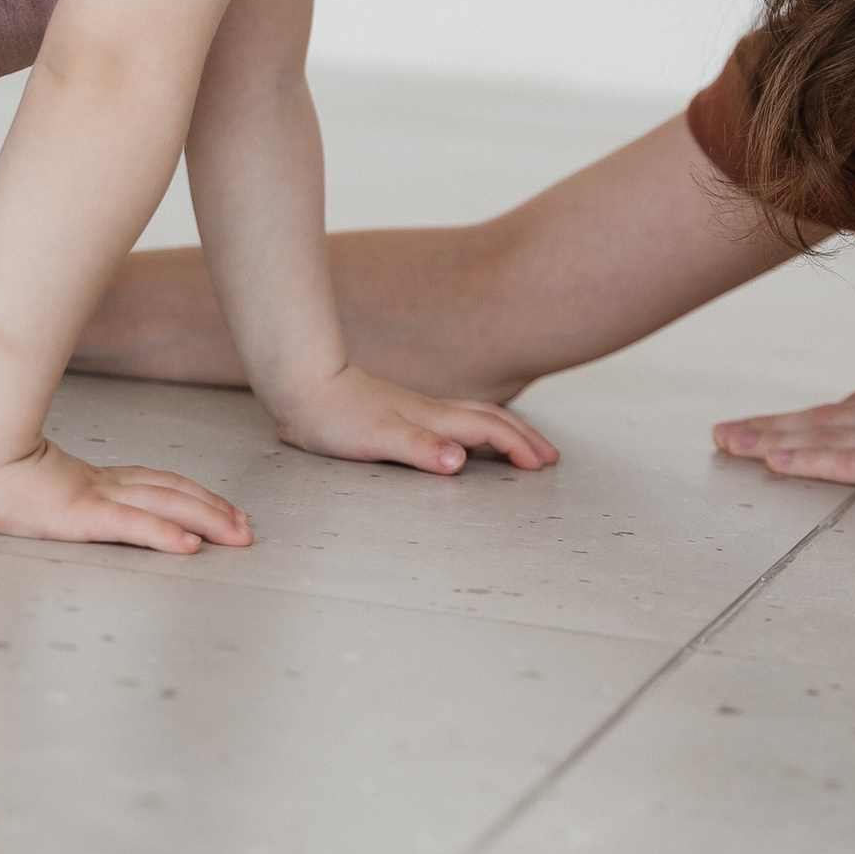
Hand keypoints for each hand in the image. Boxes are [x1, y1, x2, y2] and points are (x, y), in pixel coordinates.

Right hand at [0, 435, 253, 552]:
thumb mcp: (45, 486)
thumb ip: (70, 492)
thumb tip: (80, 500)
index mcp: (97, 480)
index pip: (161, 484)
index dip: (199, 496)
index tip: (228, 510)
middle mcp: (104, 486)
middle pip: (173, 494)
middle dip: (215, 511)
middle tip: (247, 529)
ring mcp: (94, 499)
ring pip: (163, 507)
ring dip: (205, 521)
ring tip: (235, 535)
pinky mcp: (80, 515)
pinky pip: (130, 526)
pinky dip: (163, 534)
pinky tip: (188, 544)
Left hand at [271, 363, 559, 474]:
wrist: (304, 389)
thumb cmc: (335, 416)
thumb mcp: (377, 438)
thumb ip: (419, 449)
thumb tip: (459, 462)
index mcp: (432, 418)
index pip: (488, 430)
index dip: (518, 446)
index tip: (541, 465)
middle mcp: (431, 412)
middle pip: (491, 420)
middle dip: (524, 437)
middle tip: (550, 456)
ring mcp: (419, 412)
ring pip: (476, 417)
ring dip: (506, 431)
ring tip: (524, 446)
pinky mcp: (404, 416)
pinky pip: (455, 422)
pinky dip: (477, 431)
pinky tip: (469, 441)